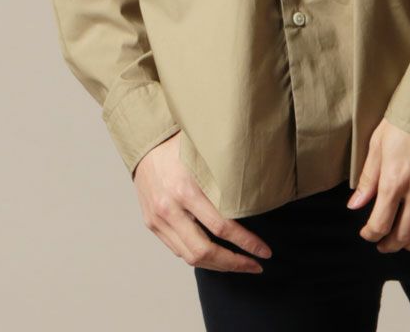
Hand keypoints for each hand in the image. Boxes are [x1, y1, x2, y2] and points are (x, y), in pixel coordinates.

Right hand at [133, 130, 272, 272]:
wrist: (145, 144)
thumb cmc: (181, 145)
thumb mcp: (206, 153)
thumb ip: (225, 174)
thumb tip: (258, 188)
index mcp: (186, 188)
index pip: (221, 226)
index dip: (246, 243)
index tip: (264, 251)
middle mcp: (170, 208)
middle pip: (204, 251)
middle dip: (234, 263)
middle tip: (255, 265)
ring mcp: (159, 219)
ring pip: (191, 257)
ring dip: (218, 265)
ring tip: (238, 264)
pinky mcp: (153, 225)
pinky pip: (178, 250)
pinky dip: (199, 256)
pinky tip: (215, 255)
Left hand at [346, 118, 409, 251]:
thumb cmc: (405, 120)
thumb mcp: (378, 144)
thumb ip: (368, 179)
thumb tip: (355, 206)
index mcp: (394, 181)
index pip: (380, 223)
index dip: (371, 234)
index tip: (367, 234)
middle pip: (403, 234)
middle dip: (390, 244)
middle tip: (384, 245)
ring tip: (404, 242)